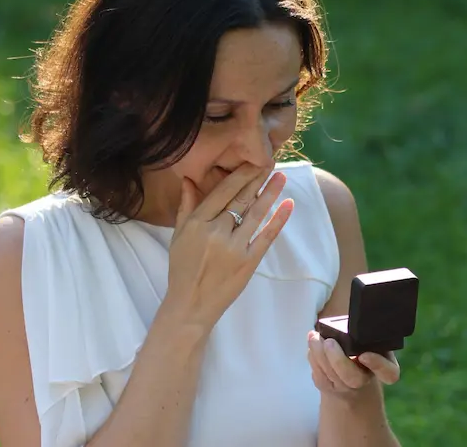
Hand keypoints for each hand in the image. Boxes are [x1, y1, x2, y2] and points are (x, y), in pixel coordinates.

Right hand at [164, 162, 293, 332]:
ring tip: (281, 176)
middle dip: (257, 179)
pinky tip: (288, 204)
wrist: (190, 305)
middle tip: (270, 161)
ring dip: (270, 193)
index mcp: (197, 223)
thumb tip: (189, 179)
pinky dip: (278, 220)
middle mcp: (216, 232)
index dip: (239, 175)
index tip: (252, 161)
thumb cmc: (182, 269)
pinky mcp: (248, 263)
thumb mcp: (178, 235)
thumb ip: (186, 206)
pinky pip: (266, 237)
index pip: (222, 192)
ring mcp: (234, 248)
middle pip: (241, 199)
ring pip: (255, 214)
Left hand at [307, 330, 399, 401]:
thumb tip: (352, 317)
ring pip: (332, 377)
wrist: (352, 372)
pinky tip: (313, 343)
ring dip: (319, 355)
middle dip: (338, 360)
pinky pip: (319, 376)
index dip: (378, 365)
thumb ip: (367, 330)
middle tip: (329, 342)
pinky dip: (313, 358)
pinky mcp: (328, 387)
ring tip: (314, 337)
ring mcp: (346, 387)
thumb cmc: (363, 346)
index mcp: (384, 367)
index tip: (364, 354)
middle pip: (353, 379)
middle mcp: (366, 380)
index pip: (390, 374)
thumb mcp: (372, 338)